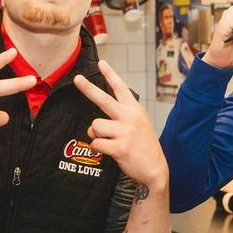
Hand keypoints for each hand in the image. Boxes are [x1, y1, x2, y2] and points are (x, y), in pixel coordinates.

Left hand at [75, 60, 167, 191]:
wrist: (155, 168)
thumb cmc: (144, 146)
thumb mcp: (140, 123)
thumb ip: (123, 116)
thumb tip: (97, 121)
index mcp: (135, 110)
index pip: (121, 88)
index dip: (110, 74)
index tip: (101, 63)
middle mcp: (130, 117)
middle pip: (104, 99)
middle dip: (88, 88)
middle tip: (77, 79)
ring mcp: (125, 132)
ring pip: (95, 126)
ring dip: (96, 135)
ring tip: (107, 141)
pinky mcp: (119, 147)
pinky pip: (96, 143)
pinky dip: (97, 148)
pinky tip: (108, 151)